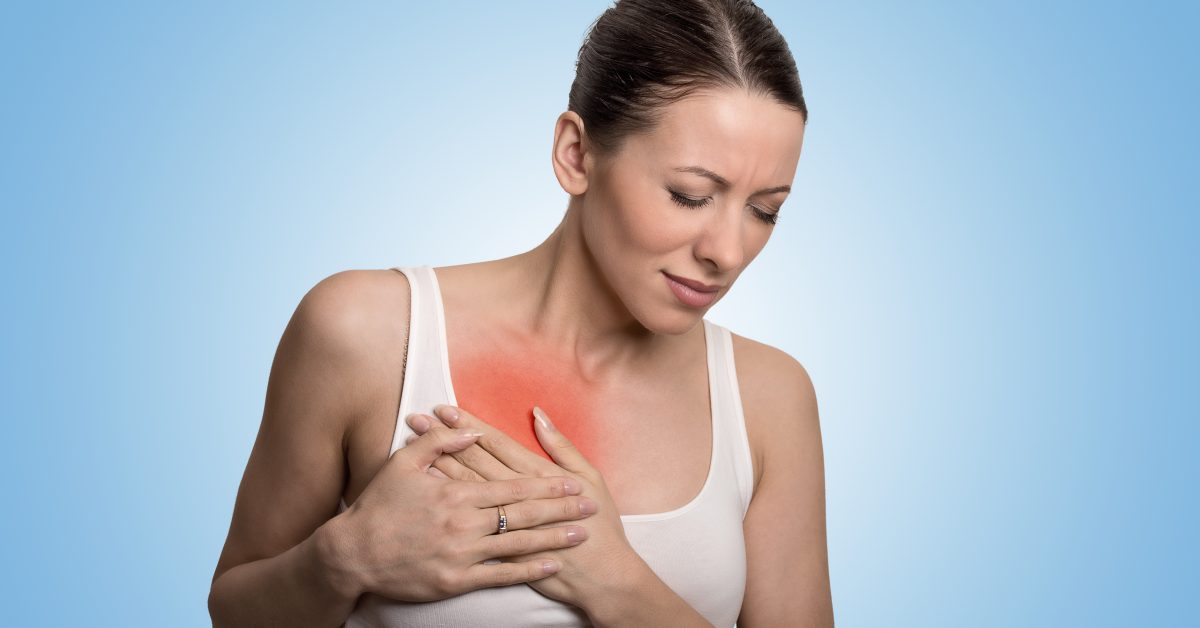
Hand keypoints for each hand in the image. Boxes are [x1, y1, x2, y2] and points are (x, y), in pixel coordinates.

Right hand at [329, 425, 597, 601]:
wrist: (352, 554)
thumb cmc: (377, 507)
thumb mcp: (402, 464)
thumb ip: (439, 444)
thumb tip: (470, 431)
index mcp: (455, 493)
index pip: (509, 485)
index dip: (544, 484)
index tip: (570, 482)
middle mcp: (463, 522)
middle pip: (521, 513)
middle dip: (559, 509)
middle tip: (588, 506)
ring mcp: (461, 553)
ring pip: (516, 543)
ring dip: (552, 538)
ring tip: (581, 534)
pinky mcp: (455, 580)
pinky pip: (500, 575)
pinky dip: (527, 570)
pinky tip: (550, 564)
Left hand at [406, 404, 641, 610]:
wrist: (602, 577)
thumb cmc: (602, 525)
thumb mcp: (591, 478)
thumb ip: (561, 446)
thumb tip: (538, 415)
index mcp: (537, 474)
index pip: (495, 443)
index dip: (469, 425)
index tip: (445, 409)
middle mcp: (515, 497)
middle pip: (473, 462)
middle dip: (445, 439)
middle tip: (419, 420)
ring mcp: (504, 525)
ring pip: (466, 489)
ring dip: (439, 465)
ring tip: (416, 449)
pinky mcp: (497, 549)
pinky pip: (464, 522)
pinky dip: (447, 506)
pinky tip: (427, 491)